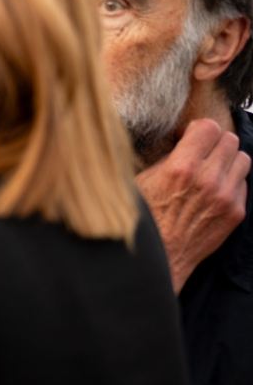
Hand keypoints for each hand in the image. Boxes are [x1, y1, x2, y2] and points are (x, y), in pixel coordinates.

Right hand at [136, 118, 248, 292]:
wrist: (161, 257)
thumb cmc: (146, 218)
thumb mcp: (143, 181)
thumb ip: (168, 158)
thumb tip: (183, 141)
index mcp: (181, 167)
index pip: (208, 128)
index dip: (198, 130)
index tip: (190, 137)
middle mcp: (208, 179)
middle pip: (229, 140)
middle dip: (214, 143)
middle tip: (202, 152)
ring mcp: (226, 197)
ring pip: (243, 158)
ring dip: (228, 160)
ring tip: (212, 169)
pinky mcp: (236, 212)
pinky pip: (244, 183)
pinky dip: (232, 182)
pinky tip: (215, 190)